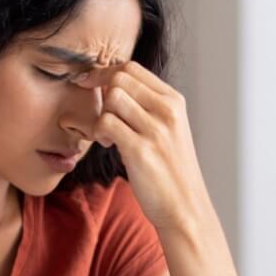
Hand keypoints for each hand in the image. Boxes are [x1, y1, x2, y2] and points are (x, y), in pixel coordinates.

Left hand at [79, 62, 214, 234]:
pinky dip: (99, 132)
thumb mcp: (170, 130)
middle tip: (100, 114)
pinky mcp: (141, 151)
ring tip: (108, 135)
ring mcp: (156, 130)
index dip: (105, 72)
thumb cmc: (172, 170)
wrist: (185, 207)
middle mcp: (167, 111)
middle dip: (99, 91)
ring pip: (112, 98)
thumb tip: (112, 88)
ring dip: (101, 115)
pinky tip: (109, 145)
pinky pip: (107, 123)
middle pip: (120, 77)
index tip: (90, 83)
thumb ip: (148, 107)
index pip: (133, 68)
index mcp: (174, 102)